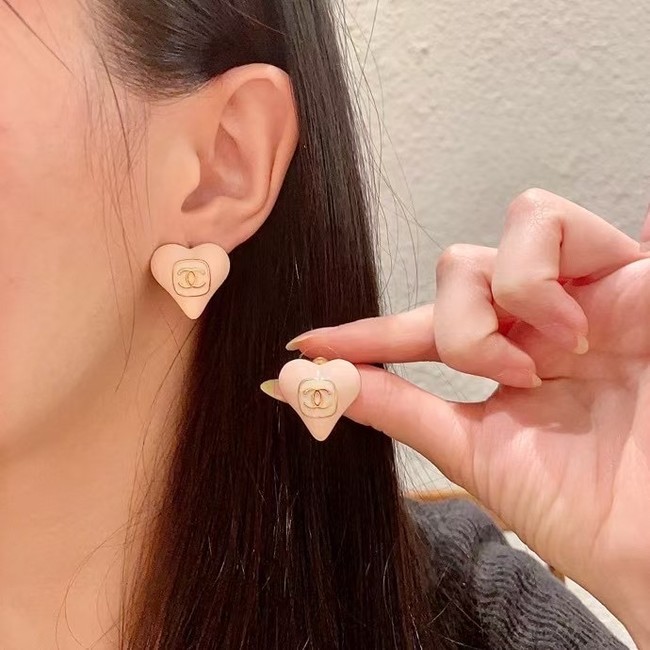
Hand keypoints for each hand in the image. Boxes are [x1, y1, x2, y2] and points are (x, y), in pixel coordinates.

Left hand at [267, 188, 649, 640]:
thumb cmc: (584, 507)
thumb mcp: (472, 448)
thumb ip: (395, 406)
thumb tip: (307, 385)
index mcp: (513, 359)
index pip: (422, 330)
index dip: (364, 334)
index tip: (306, 346)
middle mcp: (545, 319)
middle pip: (456, 270)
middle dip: (459, 330)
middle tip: (508, 379)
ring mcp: (585, 291)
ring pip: (493, 238)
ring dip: (493, 306)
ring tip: (545, 360)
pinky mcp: (629, 271)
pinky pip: (544, 222)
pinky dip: (533, 283)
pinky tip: (572, 333)